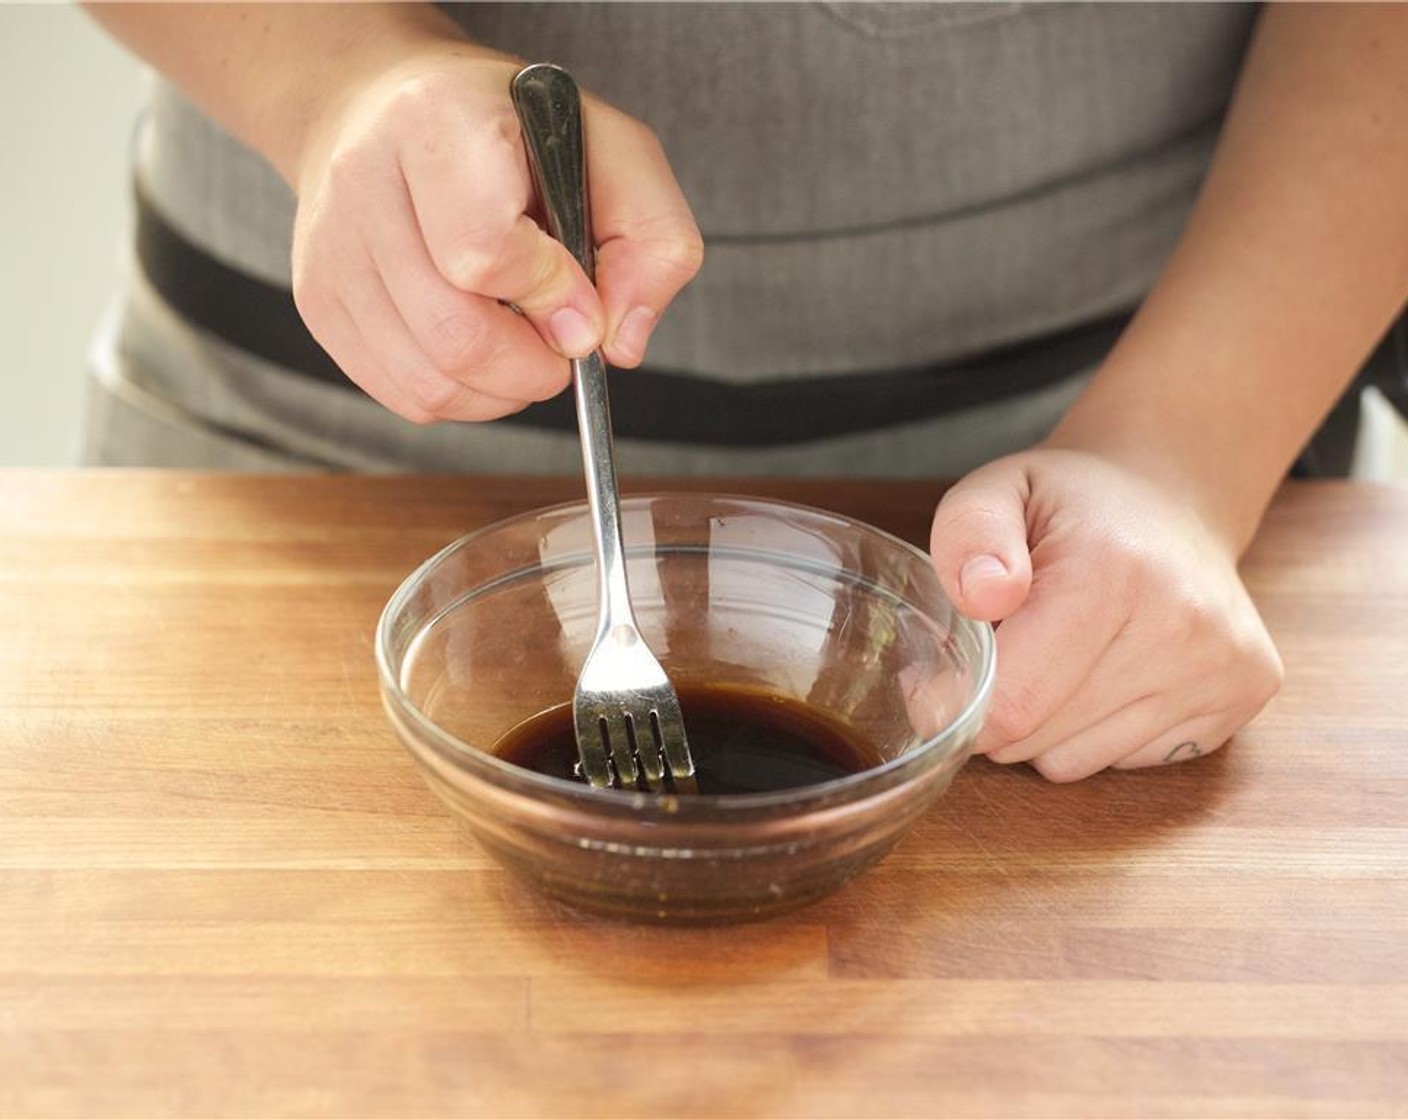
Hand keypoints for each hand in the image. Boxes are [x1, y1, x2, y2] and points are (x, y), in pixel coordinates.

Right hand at [289, 41, 701, 422]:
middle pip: (454, 335)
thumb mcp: (613, 149)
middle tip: (561, 342)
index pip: (482, 251)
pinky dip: (461, 395)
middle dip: (532, 365)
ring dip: (501, 389)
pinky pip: (403, 395)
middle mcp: (364, 180)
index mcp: (438, 123)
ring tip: (524, 345)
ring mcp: (331, 248)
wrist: (385, 108)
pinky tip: (481, 349)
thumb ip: (651, 241)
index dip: (549, 296)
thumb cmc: (511, 130)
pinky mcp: (319, 301)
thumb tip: (617, 342)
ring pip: (427, 381)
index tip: (580, 299)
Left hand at [928, 448, 1282, 780]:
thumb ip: (968, 536)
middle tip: (1012, 651)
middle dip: (1003, 710)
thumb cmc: (1070, 504)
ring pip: (1078, 763)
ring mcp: (1223, 666)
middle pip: (1039, 740)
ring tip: (1063, 656)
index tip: (950, 678)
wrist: (1173, 498)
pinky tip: (1111, 670)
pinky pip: (1127, 763)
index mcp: (1110, 572)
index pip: (1014, 704)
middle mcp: (1181, 625)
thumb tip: (982, 597)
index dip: (965, 705)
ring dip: (1049, 727)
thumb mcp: (995, 491)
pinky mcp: (1244, 695)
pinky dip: (1100, 732)